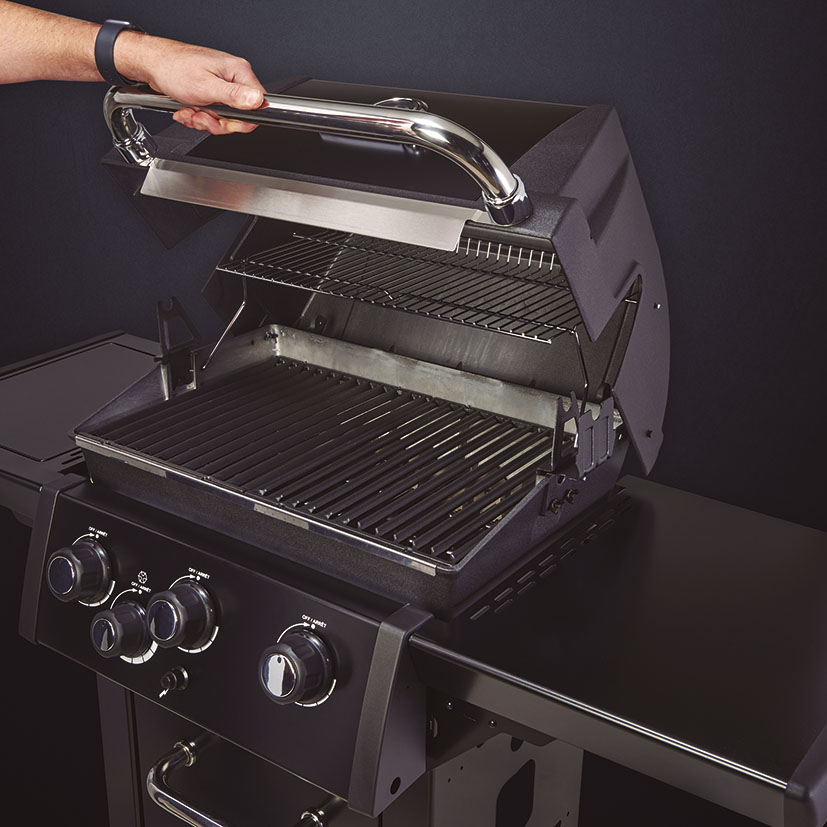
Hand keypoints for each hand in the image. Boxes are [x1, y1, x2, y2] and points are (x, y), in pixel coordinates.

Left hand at [115, 35, 265, 134]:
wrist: (152, 64)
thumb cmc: (173, 68)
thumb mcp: (206, 86)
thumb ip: (234, 95)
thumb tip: (258, 100)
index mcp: (238, 71)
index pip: (258, 105)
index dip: (240, 120)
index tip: (223, 121)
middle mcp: (233, 77)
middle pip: (239, 116)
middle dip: (216, 122)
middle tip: (201, 115)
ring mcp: (222, 85)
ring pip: (224, 117)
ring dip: (204, 119)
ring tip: (190, 110)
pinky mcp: (212, 91)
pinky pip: (213, 113)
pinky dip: (199, 116)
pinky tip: (188, 108)